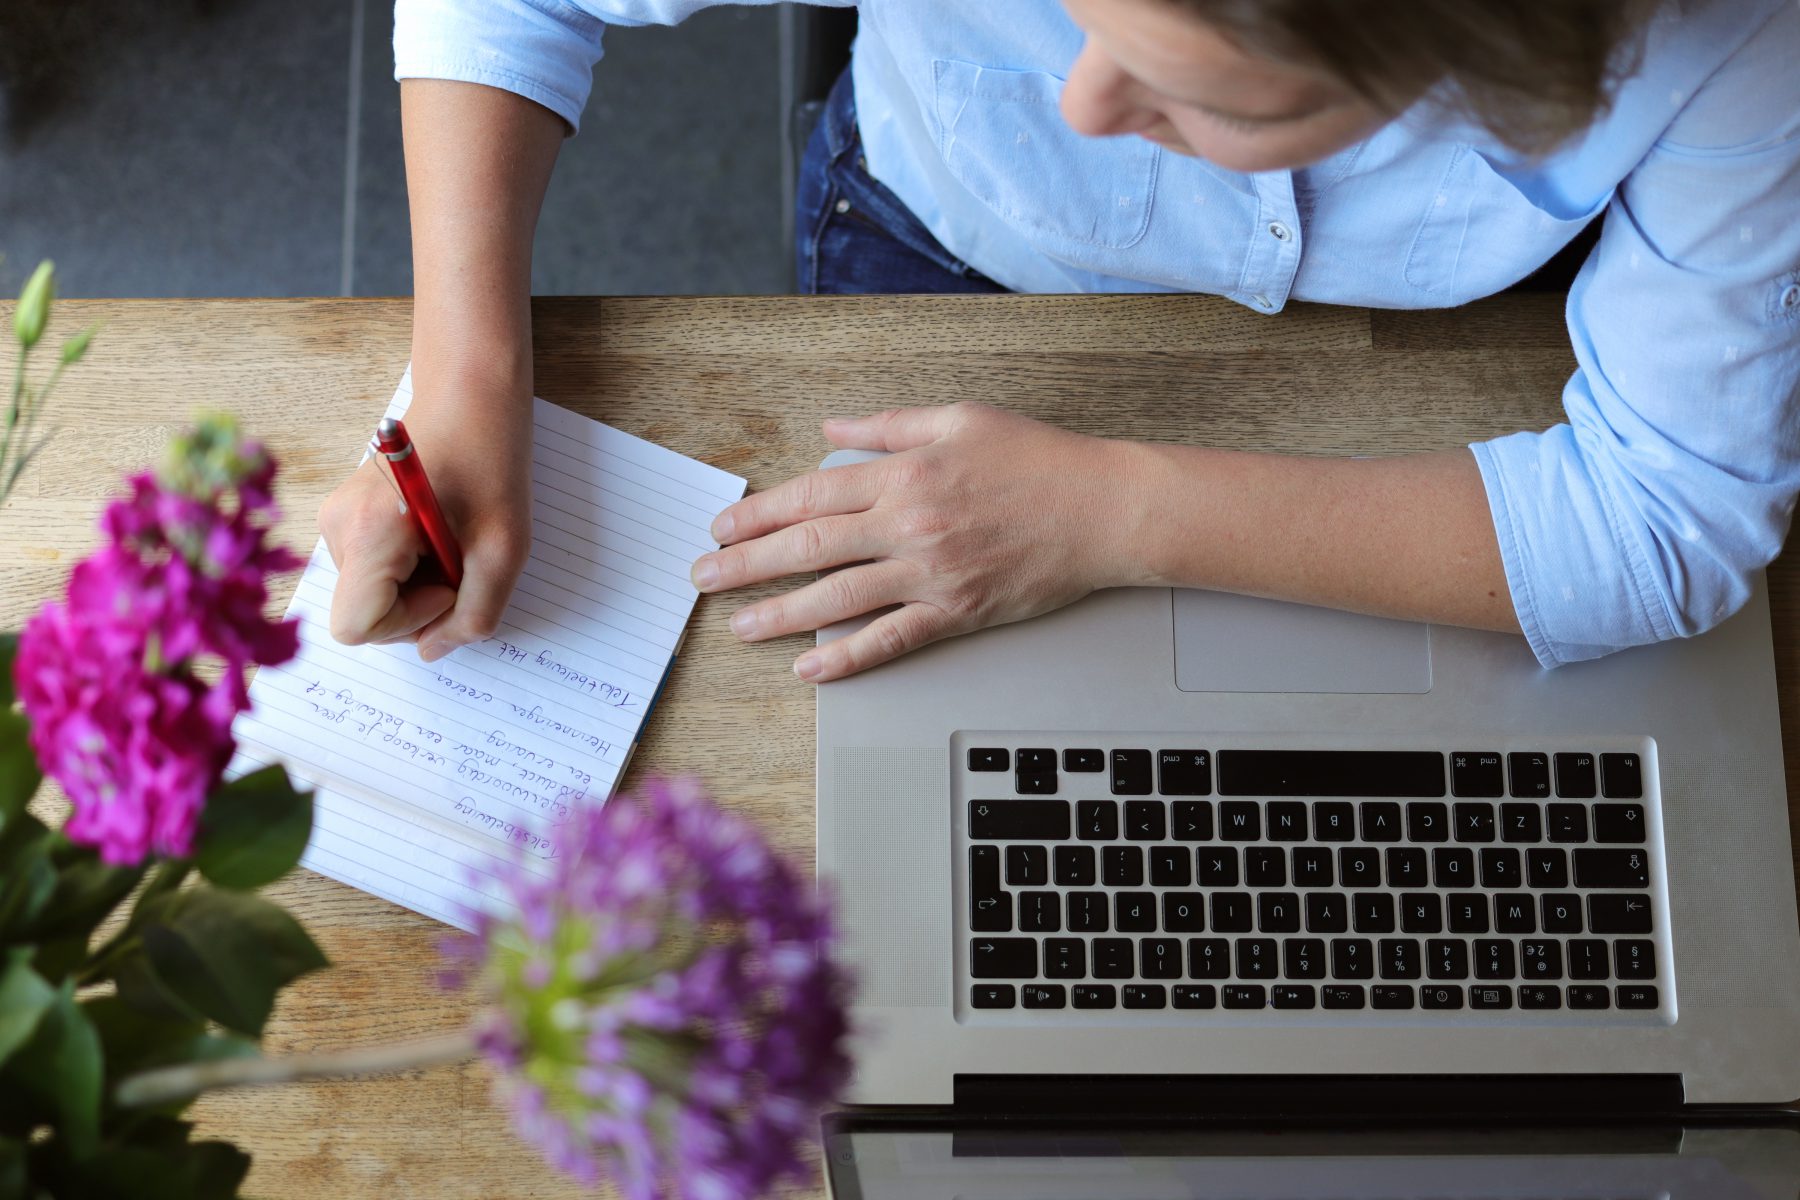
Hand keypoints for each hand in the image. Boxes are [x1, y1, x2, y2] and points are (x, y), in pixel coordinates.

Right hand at [318, 398, 531, 662]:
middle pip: (365, 614)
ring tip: (454, 536)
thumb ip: (474, 614)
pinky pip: (375, 571)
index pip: (357, 628)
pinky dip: (411, 566)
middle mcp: (336, 528)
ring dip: (420, 584)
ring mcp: (336, 521)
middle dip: (419, 603)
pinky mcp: (347, 517)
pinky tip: (439, 529)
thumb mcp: (504, 549)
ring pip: (373, 595)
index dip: (411, 622)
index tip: (451, 581)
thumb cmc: (491, 459)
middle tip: (462, 555)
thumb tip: (433, 651)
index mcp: (366, 533)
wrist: (470, 395)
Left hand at [691, 402, 1146, 681]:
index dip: (759, 514)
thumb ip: (887, 425)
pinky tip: (811, 668)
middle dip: (747, 564)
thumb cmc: (1038, 459)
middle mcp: (909, 523)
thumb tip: (830, 427)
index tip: (723, 526)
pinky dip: (847, 657)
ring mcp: (932, 573)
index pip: (812, 494)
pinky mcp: (957, 612)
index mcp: (905, 473)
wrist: (1104, 509)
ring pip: (838, 598)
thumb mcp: (959, 418)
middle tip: (705, 577)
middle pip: (809, 546)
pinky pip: (891, 639)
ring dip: (780, 613)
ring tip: (740, 626)